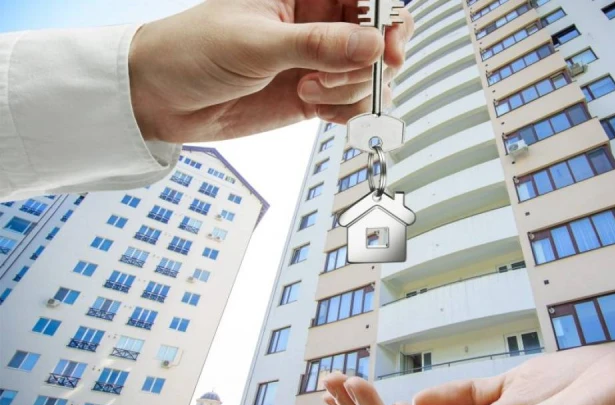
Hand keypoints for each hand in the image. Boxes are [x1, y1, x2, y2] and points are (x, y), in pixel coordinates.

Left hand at [129, 0, 412, 142]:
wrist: (162, 99)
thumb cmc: (192, 50)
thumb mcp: (256, 43)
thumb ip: (317, 45)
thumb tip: (372, 45)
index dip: (385, 18)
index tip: (387, 47)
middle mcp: (316, 22)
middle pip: (377, 35)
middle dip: (373, 60)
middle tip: (352, 75)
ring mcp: (318, 60)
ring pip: (369, 72)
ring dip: (351, 89)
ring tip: (310, 91)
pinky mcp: (314, 93)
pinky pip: (354, 101)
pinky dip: (349, 111)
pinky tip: (322, 110)